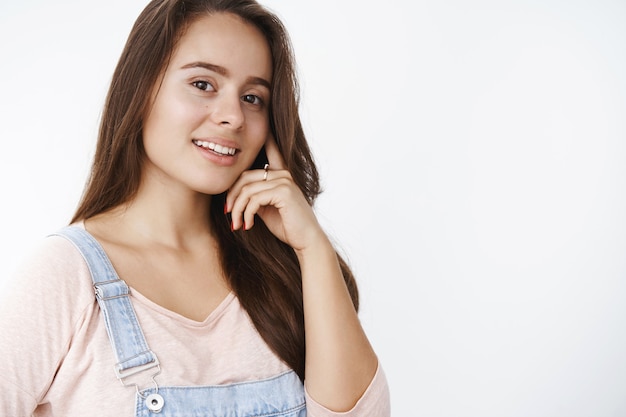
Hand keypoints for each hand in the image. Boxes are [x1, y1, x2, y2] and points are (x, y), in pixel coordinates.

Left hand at [225, 135, 325, 251]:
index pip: (272, 150)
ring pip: (247, 189)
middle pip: (245, 176)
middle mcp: (284, 174)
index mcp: (281, 175)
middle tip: (228, 213)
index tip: (263, 125)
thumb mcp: (267, 208)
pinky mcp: (284, 191)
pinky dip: (247, 214)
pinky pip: (254, 199)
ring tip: (236, 224)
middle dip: (232, 196)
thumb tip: (237, 194)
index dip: (266, 138)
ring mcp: (285, 181)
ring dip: (238, 210)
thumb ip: (256, 196)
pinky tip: (247, 225)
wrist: (306, 241)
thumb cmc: (287, 226)